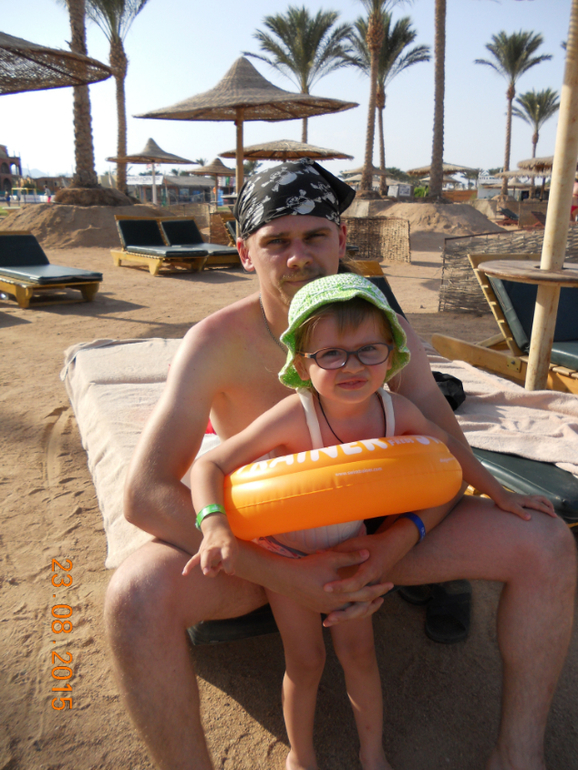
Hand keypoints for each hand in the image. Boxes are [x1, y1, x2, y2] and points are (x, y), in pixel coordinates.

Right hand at [182, 518, 238, 577]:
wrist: (217, 529)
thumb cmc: (227, 541)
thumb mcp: (234, 549)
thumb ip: (231, 562)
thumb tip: (229, 573)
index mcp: (225, 546)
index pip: (226, 558)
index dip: (228, 567)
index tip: (230, 571)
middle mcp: (214, 548)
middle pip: (208, 556)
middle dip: (206, 564)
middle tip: (207, 572)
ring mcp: (205, 550)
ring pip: (200, 559)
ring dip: (204, 567)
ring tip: (207, 572)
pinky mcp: (200, 552)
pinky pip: (193, 560)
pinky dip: (189, 566)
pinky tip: (184, 574)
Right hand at [265, 548, 391, 616]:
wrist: (284, 579)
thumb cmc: (308, 566)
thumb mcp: (331, 557)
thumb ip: (351, 556)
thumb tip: (367, 553)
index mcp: (341, 594)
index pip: (367, 593)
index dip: (379, 588)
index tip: (390, 583)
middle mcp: (336, 606)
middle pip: (362, 606)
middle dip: (375, 599)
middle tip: (386, 594)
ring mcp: (327, 610)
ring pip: (352, 613)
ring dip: (363, 607)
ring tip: (371, 601)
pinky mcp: (320, 609)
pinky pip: (340, 612)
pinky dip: (350, 609)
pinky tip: (352, 602)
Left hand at [321, 527, 416, 625]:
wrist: (393, 547)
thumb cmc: (372, 543)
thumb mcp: (354, 543)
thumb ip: (338, 551)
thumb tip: (318, 551)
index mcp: (370, 570)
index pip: (354, 583)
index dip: (340, 586)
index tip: (325, 588)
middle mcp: (373, 584)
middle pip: (359, 605)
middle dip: (342, 613)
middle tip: (326, 619)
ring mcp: (373, 590)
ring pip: (361, 611)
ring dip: (344, 617)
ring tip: (327, 622)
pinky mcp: (372, 593)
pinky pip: (362, 609)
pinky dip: (350, 614)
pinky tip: (335, 617)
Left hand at [493, 490, 555, 520]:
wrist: (499, 494)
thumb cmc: (505, 502)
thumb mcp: (512, 508)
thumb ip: (521, 512)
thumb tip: (529, 518)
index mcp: (528, 501)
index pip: (541, 506)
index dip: (548, 511)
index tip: (555, 516)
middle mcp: (528, 498)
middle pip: (543, 499)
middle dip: (549, 505)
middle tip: (553, 512)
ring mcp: (526, 497)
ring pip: (539, 498)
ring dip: (545, 502)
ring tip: (547, 509)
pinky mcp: (523, 498)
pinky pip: (535, 499)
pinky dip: (540, 502)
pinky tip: (537, 507)